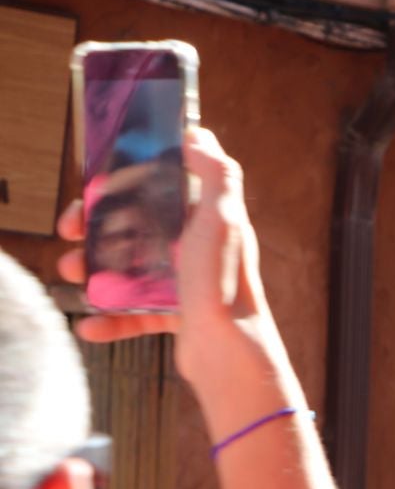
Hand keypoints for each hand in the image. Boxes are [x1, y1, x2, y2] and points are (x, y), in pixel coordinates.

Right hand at [57, 128, 301, 431]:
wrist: (230, 353)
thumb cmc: (225, 282)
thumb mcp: (223, 217)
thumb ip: (216, 173)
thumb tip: (199, 135)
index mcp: (206, 220)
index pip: (157, 190)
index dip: (121, 187)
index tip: (91, 192)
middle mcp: (196, 248)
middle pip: (135, 228)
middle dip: (96, 230)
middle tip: (71, 236)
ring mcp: (186, 282)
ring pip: (129, 269)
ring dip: (94, 270)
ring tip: (71, 274)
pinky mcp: (178, 316)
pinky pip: (135, 314)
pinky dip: (111, 320)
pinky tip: (90, 326)